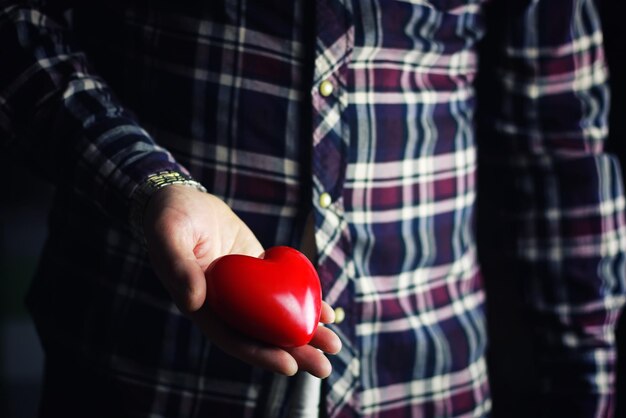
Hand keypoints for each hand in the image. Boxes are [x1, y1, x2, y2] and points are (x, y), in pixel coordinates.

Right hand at [142, 184, 340, 377]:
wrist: (181, 198)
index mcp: (202, 306)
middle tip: (324, 367)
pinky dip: (304, 301)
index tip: (290, 366)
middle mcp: (226, 303)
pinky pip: (283, 289)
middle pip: (262, 335)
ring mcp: (244, 288)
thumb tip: (195, 302)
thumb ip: (178, 268)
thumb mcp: (168, 236)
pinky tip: (328, 312)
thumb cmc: (169, 217)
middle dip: (294, 353)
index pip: (233, 338)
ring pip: (276, 317)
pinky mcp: (258, 269)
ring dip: (305, 332)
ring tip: (334, 344)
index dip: (261, 354)